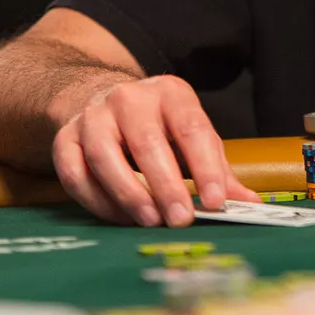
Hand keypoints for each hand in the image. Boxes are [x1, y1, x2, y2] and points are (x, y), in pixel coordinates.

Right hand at [52, 74, 256, 228]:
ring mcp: (93, 117)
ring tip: (150, 221)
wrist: (100, 98)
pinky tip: (120, 217)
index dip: (204, 166)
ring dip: (129, 193)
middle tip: (181, 219)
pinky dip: (97, 200)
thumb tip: (250, 205)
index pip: (191, 128)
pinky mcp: (64, 139)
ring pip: (105, 156)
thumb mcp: (191, 136)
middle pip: (147, 142)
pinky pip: (74, 173)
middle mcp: (129, 98)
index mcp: (170, 93)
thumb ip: (218, 171)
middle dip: (166, 185)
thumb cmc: (158, 126)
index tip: (216, 201)